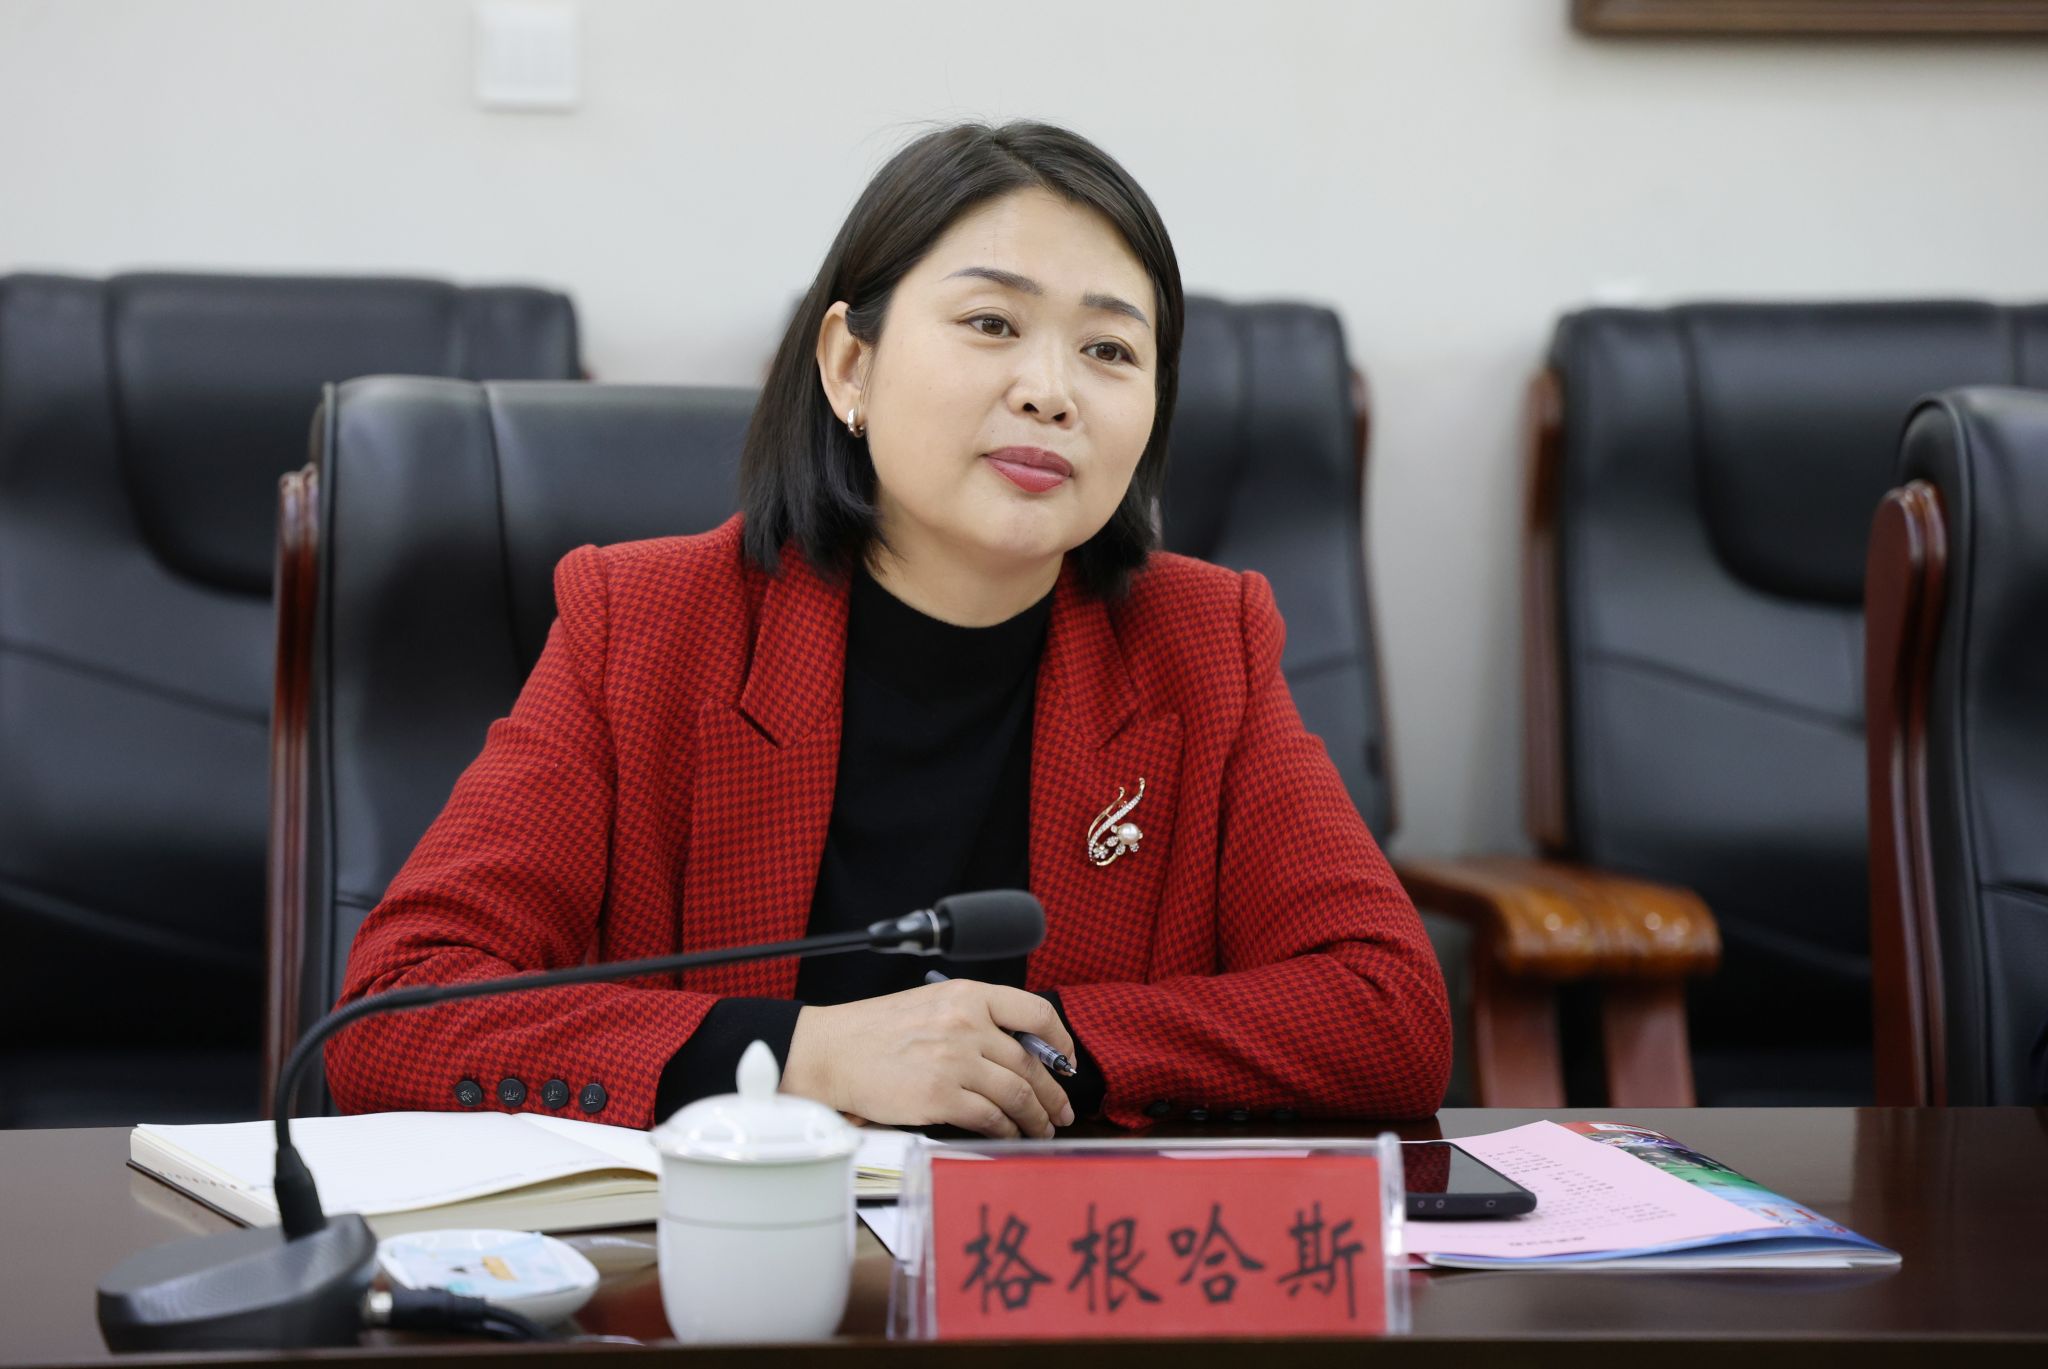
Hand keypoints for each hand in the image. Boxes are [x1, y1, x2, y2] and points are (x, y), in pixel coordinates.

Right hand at [781, 979, 1077, 1138]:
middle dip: (1054, 1094)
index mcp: (967, 996)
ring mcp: (954, 1062)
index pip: (1036, 1013)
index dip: (1061, 1042)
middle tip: (1062, 1111)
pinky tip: (1009, 1135)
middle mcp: (966, 1024)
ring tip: (1041, 1129)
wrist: (830, 1051)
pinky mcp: (940, 1097)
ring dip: (1036, 1118)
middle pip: (1031, 1063)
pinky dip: (1006, 1131)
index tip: (1067, 1062)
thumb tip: (1019, 1048)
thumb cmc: (874, 1032)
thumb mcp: (932, 1004)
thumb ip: (974, 1019)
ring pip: (1018, 1094)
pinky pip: (990, 1118)